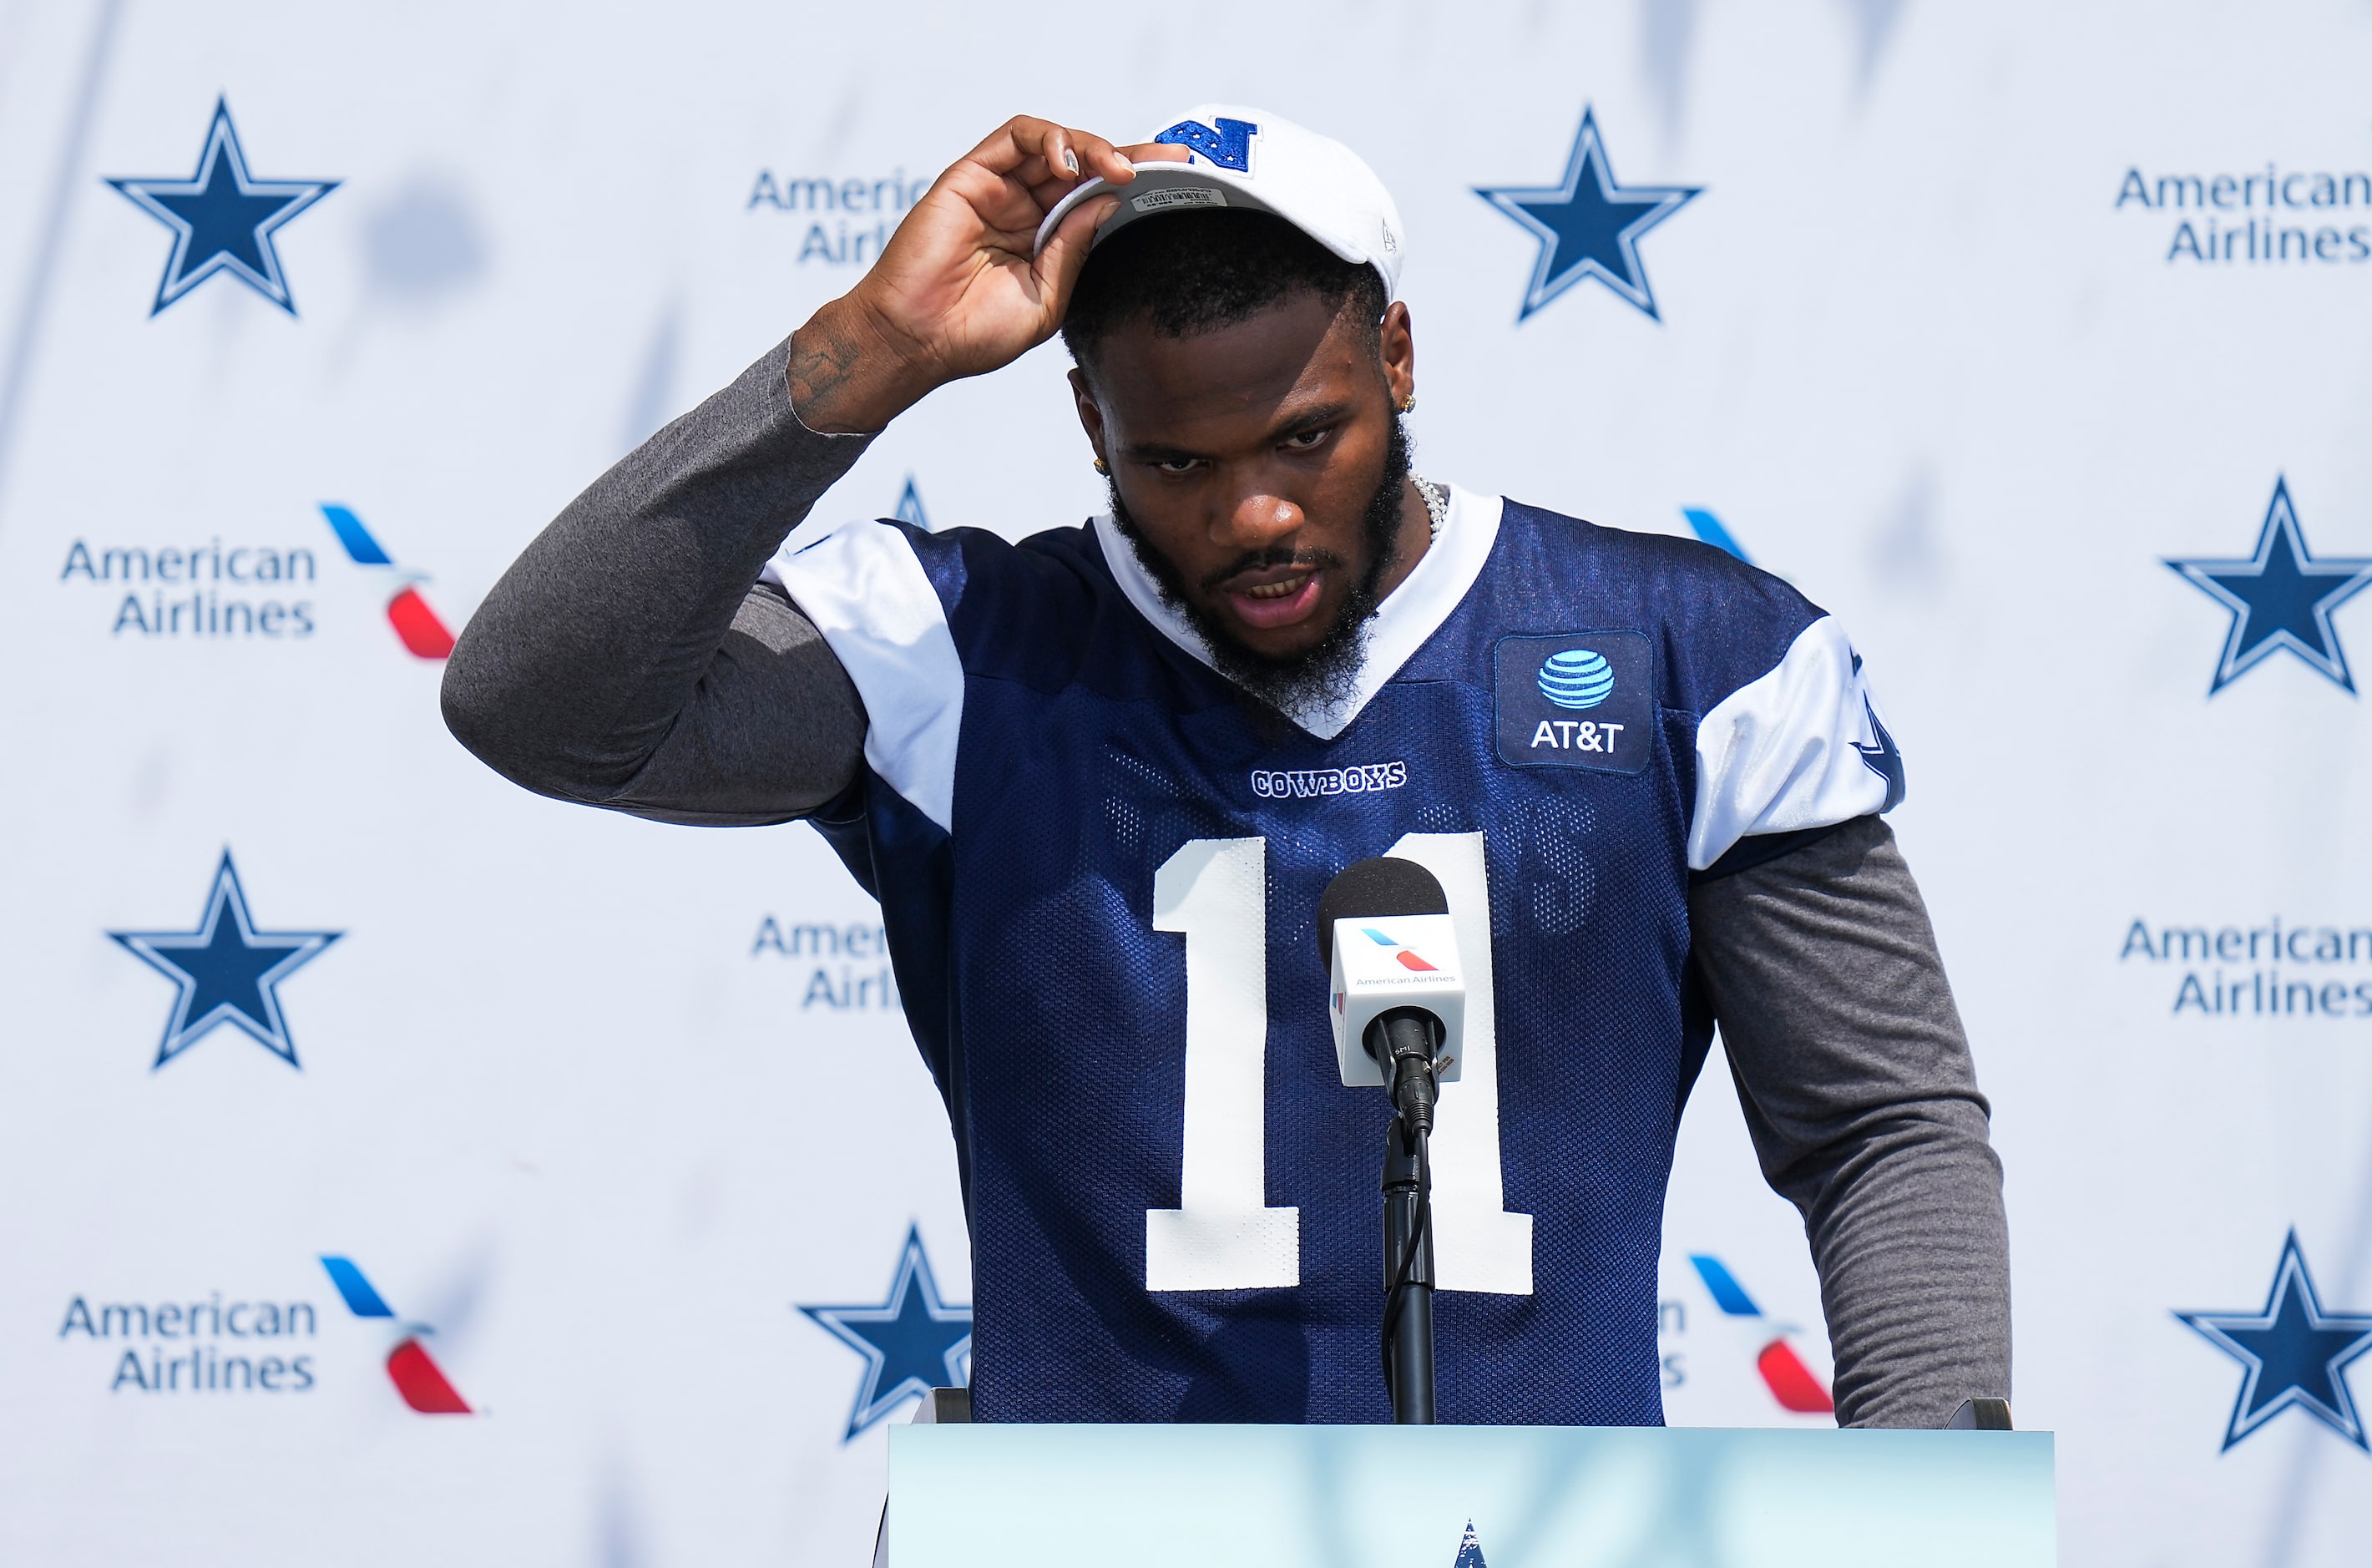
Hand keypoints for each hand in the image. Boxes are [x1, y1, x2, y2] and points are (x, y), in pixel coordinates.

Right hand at [788, 118, 1177, 432]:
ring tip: (1116, 166)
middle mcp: (1024, 209)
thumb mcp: (1046, 299)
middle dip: (1126, 155)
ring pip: (1053, 144)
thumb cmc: (973, 333)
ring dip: (1091, 147)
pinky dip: (1047, 139)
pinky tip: (1068, 162)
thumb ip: (1073, 248)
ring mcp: (998, 190)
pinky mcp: (971, 175)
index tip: (1176, 172)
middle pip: (1082, 164)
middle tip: (1162, 158)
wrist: (918, 341)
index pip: (1096, 198)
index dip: (1135, 181)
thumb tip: (1107, 201)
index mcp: (1044, 239)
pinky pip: (1015, 138)